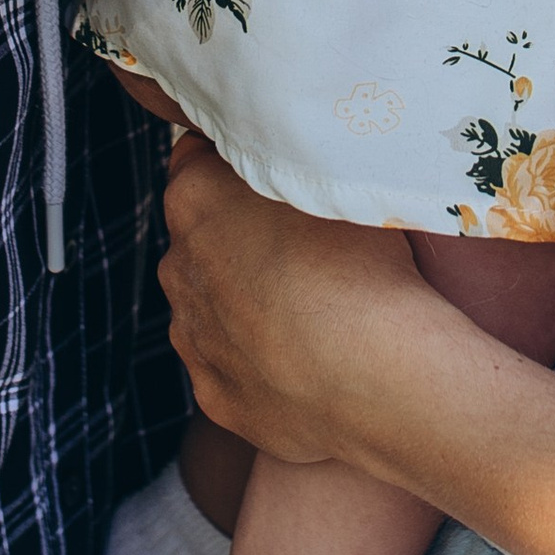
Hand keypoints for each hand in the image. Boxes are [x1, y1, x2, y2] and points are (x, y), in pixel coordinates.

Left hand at [159, 133, 438, 466]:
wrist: (377, 381)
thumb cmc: (363, 265)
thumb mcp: (331, 178)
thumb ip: (289, 165)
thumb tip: (291, 165)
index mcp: (194, 198)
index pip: (199, 158)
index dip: (241, 163)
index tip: (282, 176)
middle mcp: (177, 266)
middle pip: (203, 236)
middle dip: (241, 236)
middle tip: (309, 247)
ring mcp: (191, 337)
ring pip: (213, 304)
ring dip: (247, 302)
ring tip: (317, 313)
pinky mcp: (213, 396)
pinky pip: (232, 366)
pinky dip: (261, 361)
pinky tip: (309, 363)